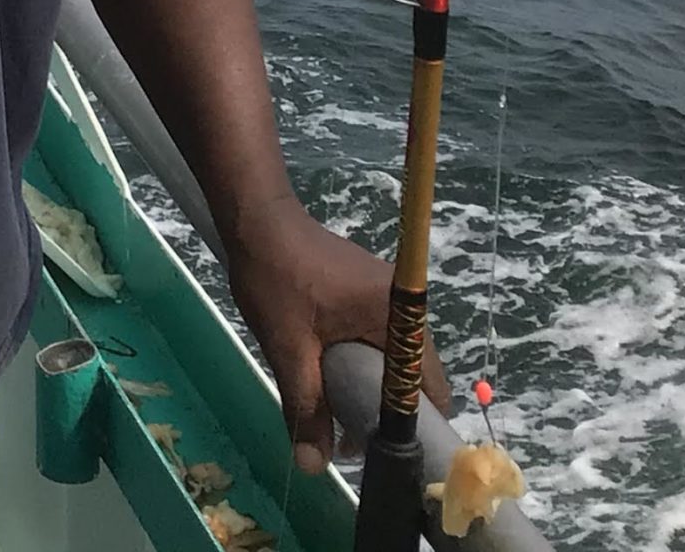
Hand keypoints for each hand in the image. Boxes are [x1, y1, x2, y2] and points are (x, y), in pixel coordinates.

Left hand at [222, 196, 451, 475]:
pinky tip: (327, 378)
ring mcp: (388, 298)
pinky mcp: (367, 295)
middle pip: (411, 377)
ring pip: (390, 362)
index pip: (430, 387)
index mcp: (400, 315)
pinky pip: (375, 342)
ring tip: (334, 415)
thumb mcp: (288, 347)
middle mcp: (406, 306)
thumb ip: (305, 406)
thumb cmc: (274, 277)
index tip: (383, 453)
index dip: (412, 426)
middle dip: (383, 413)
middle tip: (348, 439)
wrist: (254, 218)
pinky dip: (357, 364)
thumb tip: (315, 465)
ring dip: (366, 390)